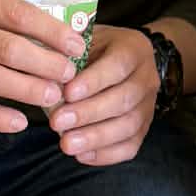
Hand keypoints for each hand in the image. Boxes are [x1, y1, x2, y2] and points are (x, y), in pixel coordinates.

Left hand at [50, 25, 159, 165]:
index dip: (93, 82)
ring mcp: (148, 105)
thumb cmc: (94, 50)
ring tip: (66, 144)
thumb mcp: (83, 41)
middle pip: (124, 99)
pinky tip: (82, 155)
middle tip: (58, 123)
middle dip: (88, 114)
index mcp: (134, 49)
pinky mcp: (143, 128)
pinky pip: (130, 147)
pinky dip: (106, 154)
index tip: (67, 93)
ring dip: (95, 138)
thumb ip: (70, 55)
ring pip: (128, 126)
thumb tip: (47, 77)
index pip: (118, 65)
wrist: (117, 59)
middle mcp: (147, 78)